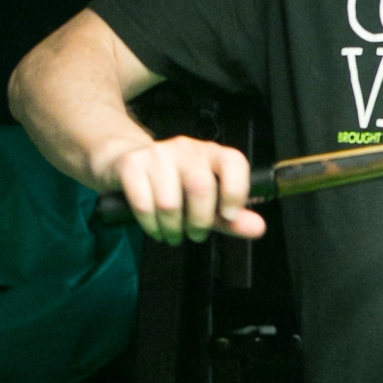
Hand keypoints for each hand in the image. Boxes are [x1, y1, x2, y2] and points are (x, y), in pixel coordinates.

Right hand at [94, 133, 265, 245]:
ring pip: (169, 203)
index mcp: (210, 154)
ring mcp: (157, 155)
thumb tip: (257, 228)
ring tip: (173, 233)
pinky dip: (150, 226)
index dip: (235, 191)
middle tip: (195, 233)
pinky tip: (154, 228)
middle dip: (199, 222)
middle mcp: (186, 149)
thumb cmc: (170, 183)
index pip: (233, 162)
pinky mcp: (131, 165)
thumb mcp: (205, 201)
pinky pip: (143, 204)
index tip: (228, 215)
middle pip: (200, 187)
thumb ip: (231, 217)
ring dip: (172, 229)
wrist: (125, 163)